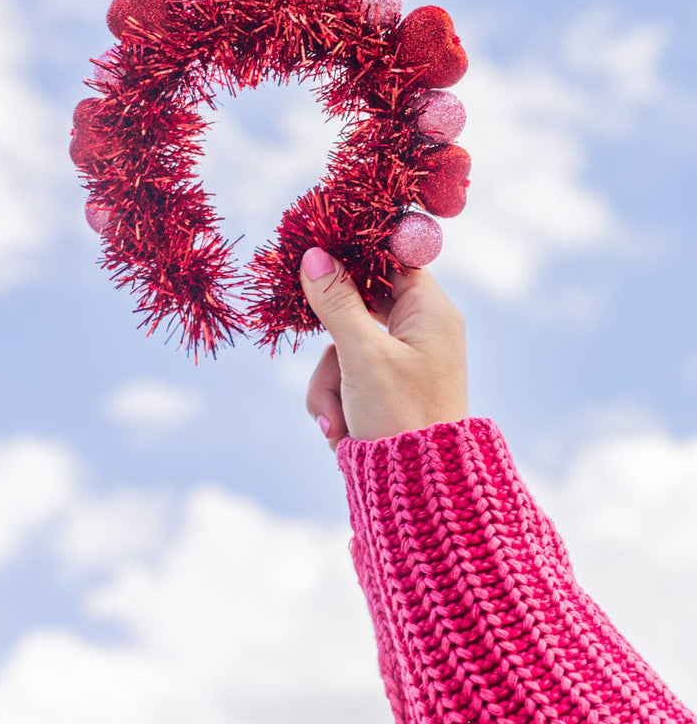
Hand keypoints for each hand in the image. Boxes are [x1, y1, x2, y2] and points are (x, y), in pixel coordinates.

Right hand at [300, 247, 467, 451]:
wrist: (420, 493)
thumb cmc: (401, 416)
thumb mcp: (362, 355)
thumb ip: (337, 303)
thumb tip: (314, 255)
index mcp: (430, 312)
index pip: (393, 258)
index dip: (355, 254)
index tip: (319, 253)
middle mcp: (421, 331)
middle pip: (358, 306)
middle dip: (331, 344)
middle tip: (317, 346)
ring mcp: (403, 361)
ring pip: (344, 346)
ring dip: (329, 383)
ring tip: (336, 420)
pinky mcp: (387, 388)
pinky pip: (347, 376)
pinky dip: (336, 401)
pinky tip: (340, 431)